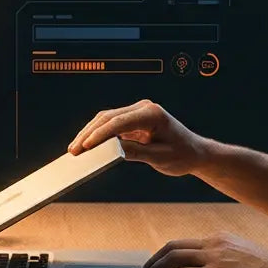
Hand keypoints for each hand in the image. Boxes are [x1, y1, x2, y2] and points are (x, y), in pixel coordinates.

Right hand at [68, 99, 208, 176]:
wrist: (194, 152)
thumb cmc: (182, 154)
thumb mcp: (159, 158)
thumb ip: (135, 152)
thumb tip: (110, 150)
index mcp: (152, 114)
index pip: (120, 121)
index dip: (100, 134)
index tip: (86, 146)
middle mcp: (143, 108)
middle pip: (109, 117)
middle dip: (89, 134)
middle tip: (73, 151)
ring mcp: (137, 113)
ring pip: (107, 120)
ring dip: (90, 134)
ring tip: (74, 150)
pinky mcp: (133, 121)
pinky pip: (111, 126)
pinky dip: (98, 135)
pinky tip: (86, 147)